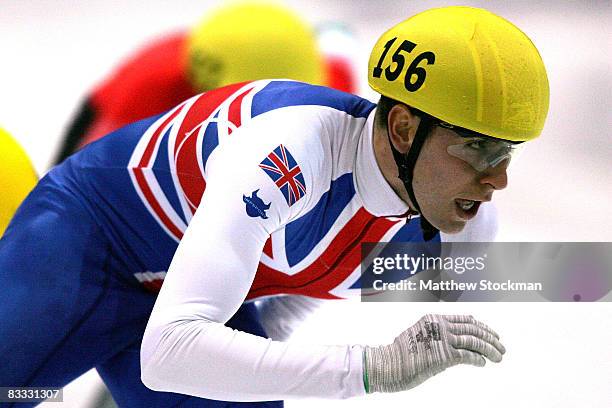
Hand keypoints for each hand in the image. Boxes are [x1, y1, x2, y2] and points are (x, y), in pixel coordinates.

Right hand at [364, 314, 505, 392]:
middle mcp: (440, 325)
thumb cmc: (399, 355)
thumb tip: (452, 346)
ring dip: (490, 349)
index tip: (491, 333)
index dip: (481, 326)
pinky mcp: (445, 355)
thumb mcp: (418, 337)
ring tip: (498, 357)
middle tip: (501, 346)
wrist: (387, 364)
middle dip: (490, 337)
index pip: (464, 319)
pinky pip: (469, 356)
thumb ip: (435, 337)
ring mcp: (443, 339)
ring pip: (475, 341)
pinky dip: (479, 359)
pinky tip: (483, 363)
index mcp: (434, 318)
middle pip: (473, 328)